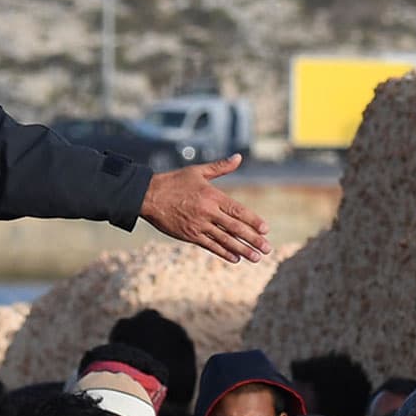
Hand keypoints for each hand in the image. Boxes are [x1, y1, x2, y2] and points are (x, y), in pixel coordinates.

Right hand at [139, 155, 267, 263]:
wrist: (148, 196)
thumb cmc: (174, 181)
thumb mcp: (198, 171)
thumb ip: (220, 167)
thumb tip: (238, 157)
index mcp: (212, 196)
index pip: (238, 211)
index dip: (253, 221)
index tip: (266, 229)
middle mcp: (207, 212)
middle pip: (235, 228)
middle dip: (253, 239)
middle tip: (267, 248)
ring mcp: (198, 225)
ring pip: (225, 240)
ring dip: (242, 249)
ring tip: (256, 258)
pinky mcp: (190, 235)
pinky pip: (210, 246)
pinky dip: (224, 252)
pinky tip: (236, 258)